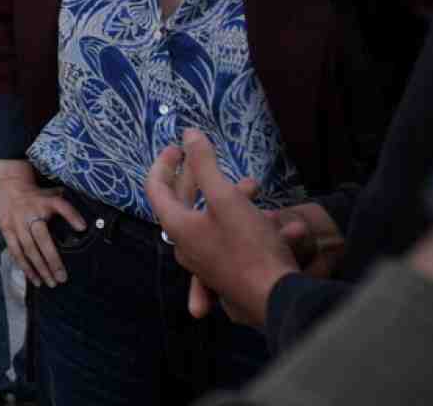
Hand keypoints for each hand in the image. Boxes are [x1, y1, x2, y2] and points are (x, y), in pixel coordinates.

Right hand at [0, 159, 88, 287]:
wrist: (8, 185)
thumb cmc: (36, 195)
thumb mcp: (53, 194)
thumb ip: (66, 208)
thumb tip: (84, 226)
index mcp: (44, 202)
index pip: (60, 206)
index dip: (71, 215)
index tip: (82, 228)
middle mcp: (29, 213)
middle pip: (42, 239)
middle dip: (52, 260)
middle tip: (61, 278)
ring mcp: (16, 222)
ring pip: (27, 249)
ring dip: (38, 268)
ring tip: (48, 283)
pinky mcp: (5, 228)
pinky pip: (14, 250)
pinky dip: (23, 265)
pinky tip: (33, 278)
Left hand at [145, 129, 297, 327]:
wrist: (277, 298)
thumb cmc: (248, 245)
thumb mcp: (226, 198)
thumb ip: (205, 164)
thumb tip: (188, 134)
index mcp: (176, 225)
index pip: (155, 187)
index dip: (163, 163)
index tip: (176, 146)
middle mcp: (185, 244)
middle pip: (185, 201)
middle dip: (201, 176)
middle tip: (209, 156)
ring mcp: (205, 259)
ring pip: (213, 218)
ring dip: (233, 199)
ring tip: (255, 186)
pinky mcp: (227, 269)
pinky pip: (232, 238)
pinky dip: (248, 223)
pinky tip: (276, 221)